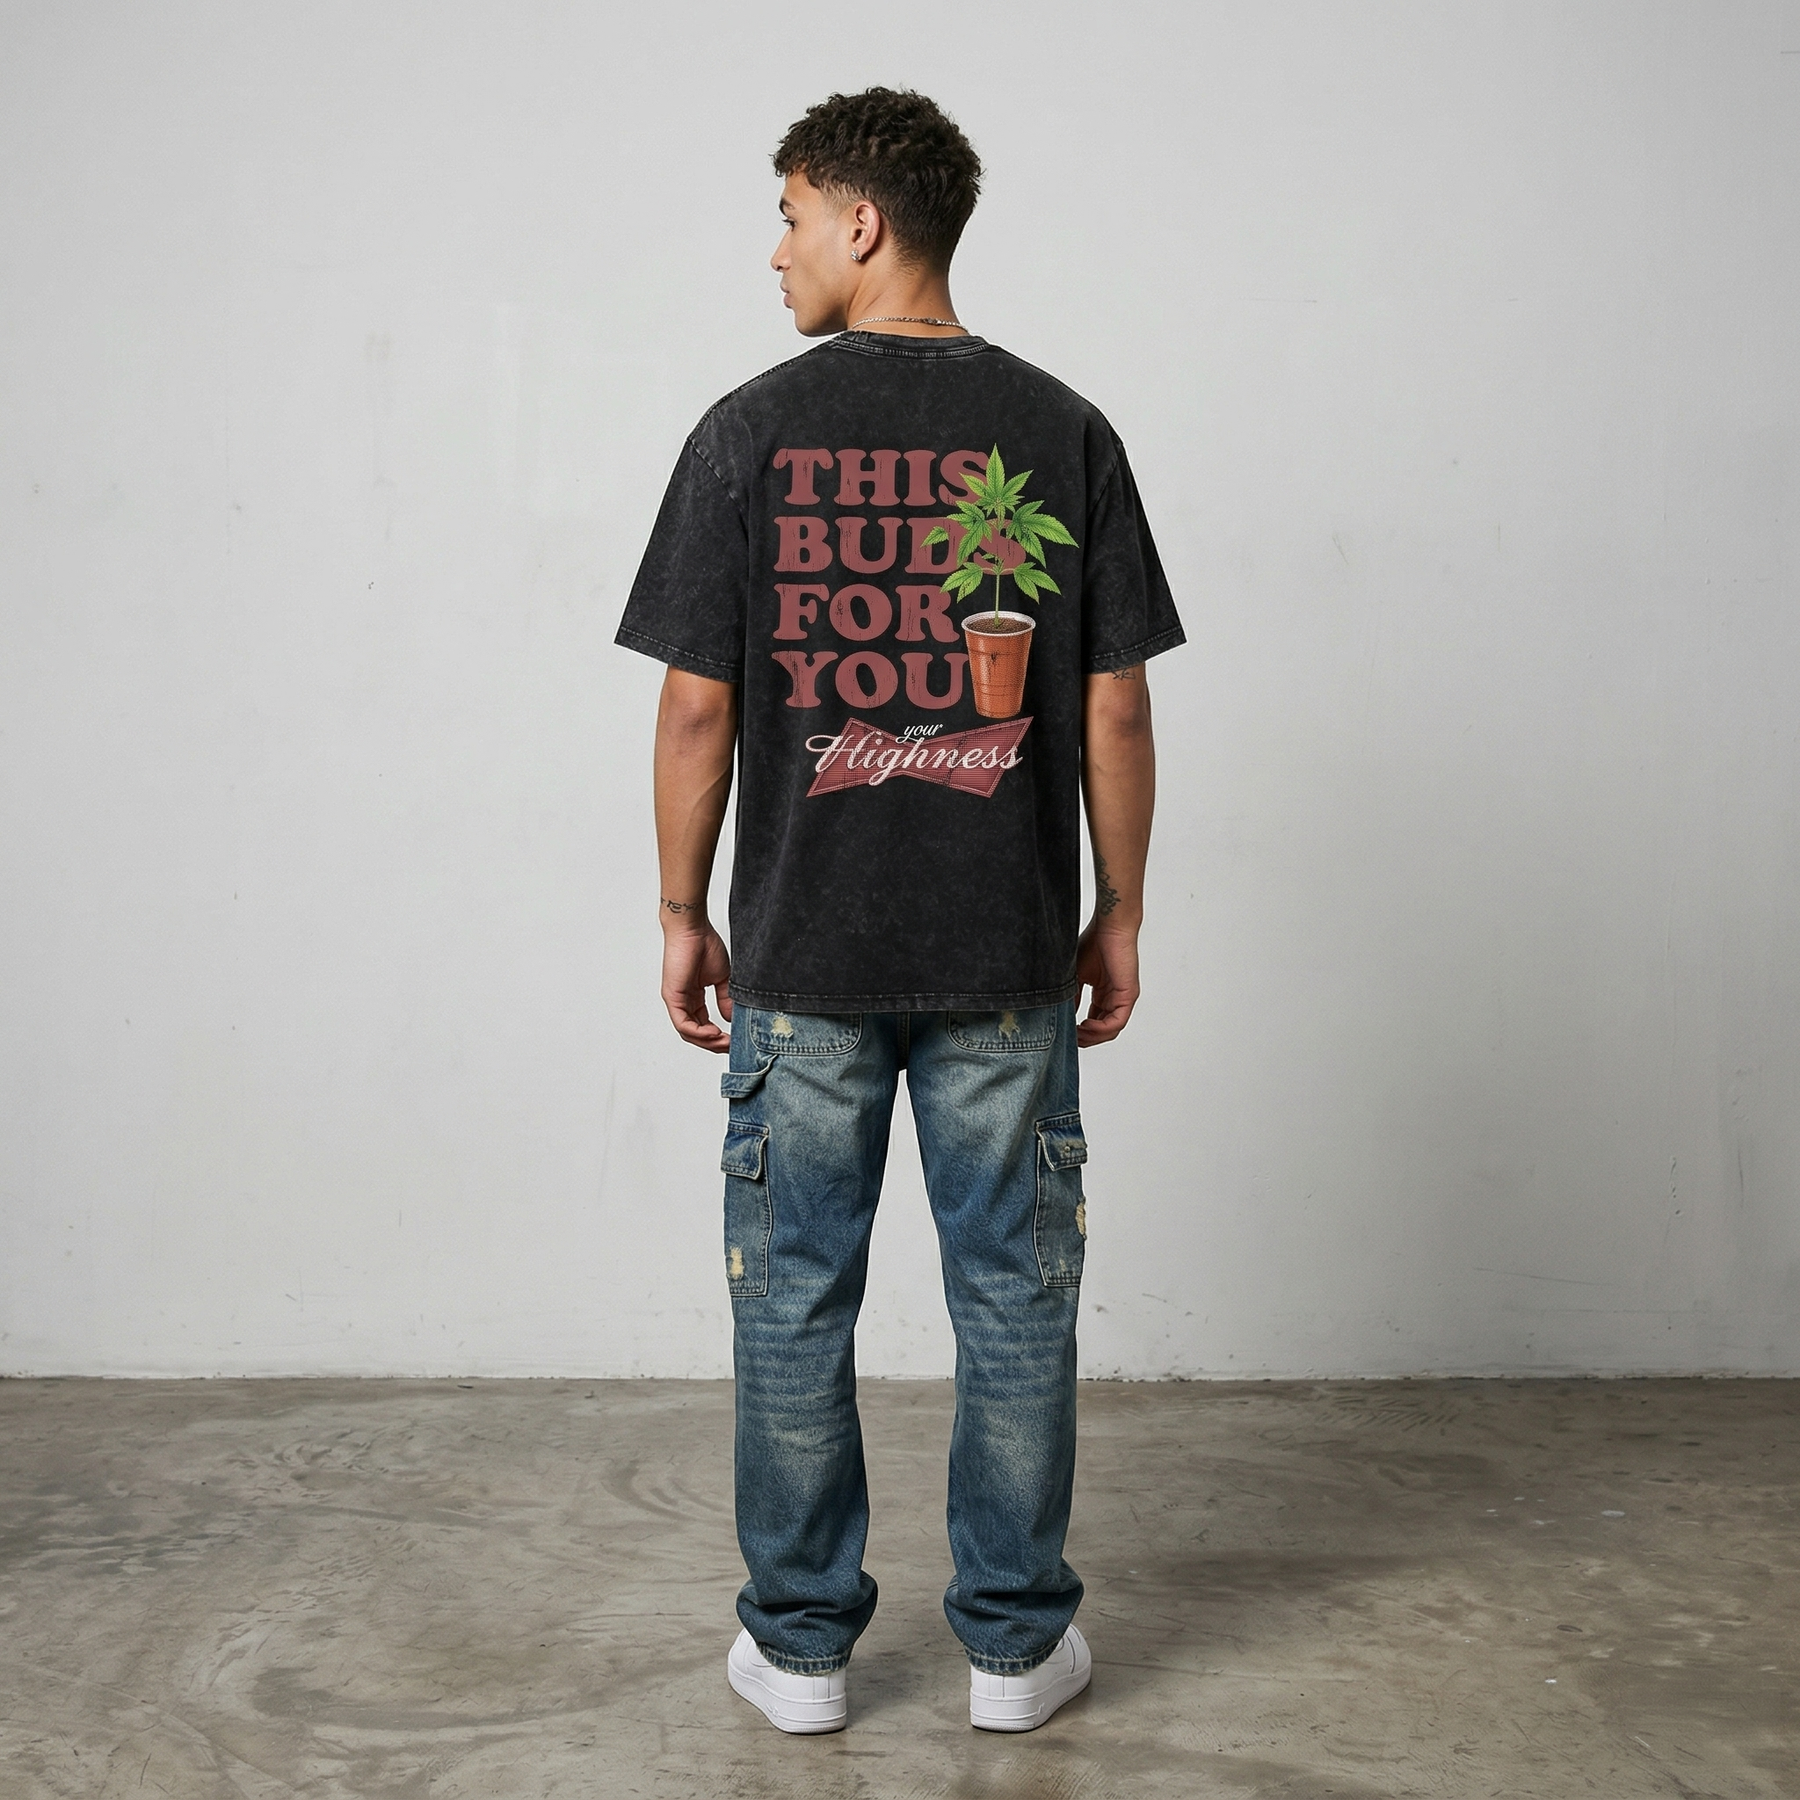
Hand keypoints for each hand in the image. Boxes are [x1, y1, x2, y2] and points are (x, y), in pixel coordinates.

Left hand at [661, 921, 732, 1052]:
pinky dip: (698, 1032)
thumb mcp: (722, 979)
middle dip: (713, 1044)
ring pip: (688, 1032)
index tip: (735, 1040)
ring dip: (707, 1041)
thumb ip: (725, 999)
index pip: (703, 1025)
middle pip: (695, 1033)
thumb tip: (732, 1019)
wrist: (693, 928)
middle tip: (731, 1046)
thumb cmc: (705, 946)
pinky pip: (682, 1023)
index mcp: (693, 998)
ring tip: (725, 1042)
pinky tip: (714, 1033)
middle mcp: (683, 1002)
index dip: (718, 1036)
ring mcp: (676, 1001)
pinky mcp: (672, 997)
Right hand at [1074, 919, 1139, 1046]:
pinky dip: (1101, 1029)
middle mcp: (1115, 998)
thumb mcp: (1075, 976)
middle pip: (1102, 1030)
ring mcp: (1123, 998)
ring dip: (1093, 1037)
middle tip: (1069, 1039)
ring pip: (1110, 1030)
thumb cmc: (1094, 943)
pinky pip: (1117, 1022)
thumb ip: (1071, 997)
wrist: (1109, 927)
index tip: (1065, 1033)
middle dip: (1086, 1038)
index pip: (1094, 1021)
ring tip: (1077, 1034)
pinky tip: (1086, 1026)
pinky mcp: (1128, 995)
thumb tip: (1063, 1017)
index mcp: (1104, 993)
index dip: (1080, 1031)